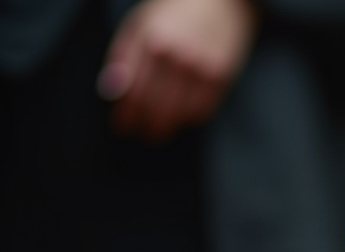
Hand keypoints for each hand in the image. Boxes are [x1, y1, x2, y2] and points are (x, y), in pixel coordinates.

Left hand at [97, 0, 258, 141]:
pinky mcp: (222, 77)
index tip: (123, 127)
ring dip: (169, 126)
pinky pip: (203, 111)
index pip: (133, 93)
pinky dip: (191, 118)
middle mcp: (177, 58)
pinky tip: (184, 116)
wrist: (222, 0)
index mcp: (152, 43)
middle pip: (155, 108)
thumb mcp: (141, 25)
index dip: (126, 115)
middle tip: (144, 134)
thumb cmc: (175, 10)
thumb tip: (111, 92)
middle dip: (147, 126)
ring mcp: (202, 69)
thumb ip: (123, 58)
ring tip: (163, 130)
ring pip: (180, 115)